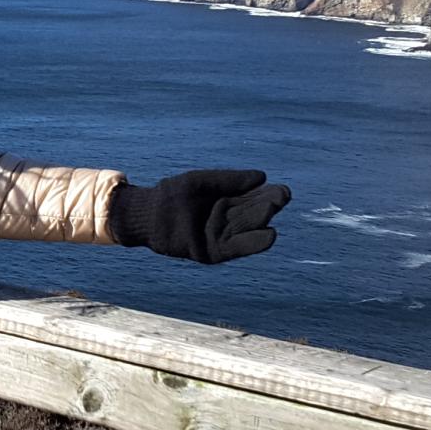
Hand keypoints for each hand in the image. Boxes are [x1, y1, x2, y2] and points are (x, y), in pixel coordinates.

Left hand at [111, 169, 291, 263]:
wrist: (147, 213)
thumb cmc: (172, 194)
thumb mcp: (202, 181)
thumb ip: (229, 180)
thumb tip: (262, 177)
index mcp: (226, 202)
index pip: (253, 199)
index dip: (268, 195)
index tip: (282, 190)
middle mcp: (227, 221)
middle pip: (253, 214)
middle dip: (268, 206)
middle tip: (282, 196)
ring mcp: (220, 237)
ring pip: (247, 229)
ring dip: (263, 221)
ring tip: (275, 208)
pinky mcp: (212, 252)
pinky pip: (236, 250)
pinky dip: (253, 244)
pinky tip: (269, 235)